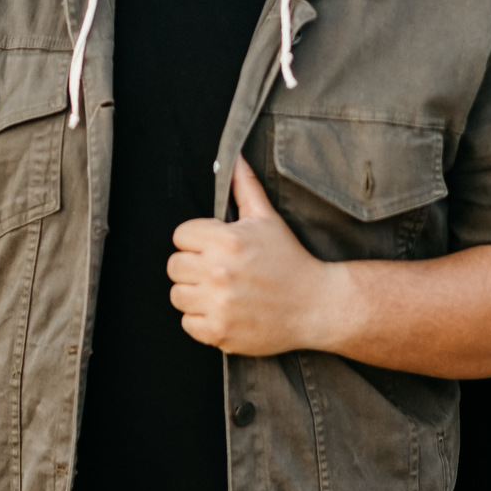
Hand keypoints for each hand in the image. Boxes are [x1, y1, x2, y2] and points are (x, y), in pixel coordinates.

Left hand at [168, 156, 344, 354]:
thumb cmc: (290, 260)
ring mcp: (218, 305)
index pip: (180, 236)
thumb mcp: (268, 219)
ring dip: (194, 294)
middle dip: (193, 266)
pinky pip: (187, 323)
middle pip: (174, 266)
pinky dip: (202, 319)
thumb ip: (244, 186)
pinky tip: (225, 311)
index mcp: (227, 240)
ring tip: (221, 291)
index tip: (216, 248)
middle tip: (218, 270)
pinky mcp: (219, 332)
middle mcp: (219, 272)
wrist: (316, 305)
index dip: (197, 240)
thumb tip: (232, 157)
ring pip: (177, 295)